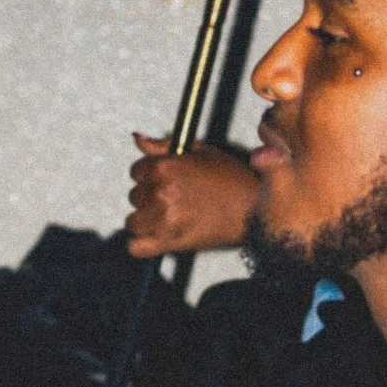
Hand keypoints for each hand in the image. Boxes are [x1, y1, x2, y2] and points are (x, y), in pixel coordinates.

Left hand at [126, 138, 259, 257]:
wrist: (254, 210)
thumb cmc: (233, 180)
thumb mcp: (201, 152)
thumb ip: (163, 145)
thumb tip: (138, 139)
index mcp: (165, 167)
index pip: (136, 171)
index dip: (149, 175)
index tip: (162, 180)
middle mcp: (160, 192)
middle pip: (134, 195)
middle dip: (149, 196)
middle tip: (172, 199)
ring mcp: (162, 219)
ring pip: (133, 221)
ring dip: (145, 219)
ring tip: (166, 217)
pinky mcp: (169, 242)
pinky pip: (136, 247)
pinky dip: (141, 244)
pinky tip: (155, 237)